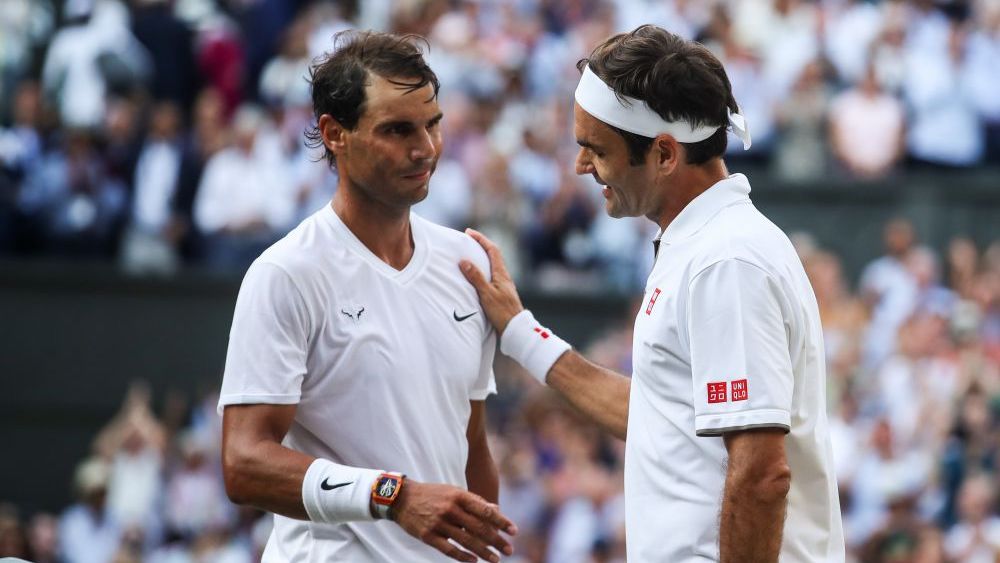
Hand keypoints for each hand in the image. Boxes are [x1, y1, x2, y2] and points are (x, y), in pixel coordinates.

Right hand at [391, 480, 516, 562]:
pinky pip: (449, 550)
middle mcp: (450, 509)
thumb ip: (474, 501)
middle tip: (509, 550)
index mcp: (459, 495)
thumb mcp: (453, 491)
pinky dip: (463, 557)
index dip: (501, 522)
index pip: (485, 510)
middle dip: (496, 540)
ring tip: (496, 559)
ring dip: (484, 552)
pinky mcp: (428, 536)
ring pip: (466, 541)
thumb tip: (496, 509)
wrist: (402, 498)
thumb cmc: (433, 495)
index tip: (513, 531)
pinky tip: (475, 561)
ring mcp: (438, 523)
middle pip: (478, 528)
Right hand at [459, 229, 523, 334]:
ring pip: (493, 266)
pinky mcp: (502, 294)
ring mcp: (504, 285)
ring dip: (482, 258)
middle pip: (493, 256)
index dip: (481, 239)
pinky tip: (477, 277)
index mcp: (501, 274)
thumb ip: (476, 277)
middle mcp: (504, 277)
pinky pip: (491, 276)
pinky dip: (483, 270)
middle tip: (468, 241)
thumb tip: (464, 261)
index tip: (469, 232)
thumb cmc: (502, 312)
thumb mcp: (486, 294)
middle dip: (481, 246)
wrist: (516, 330)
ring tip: (470, 256)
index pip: (492, 250)